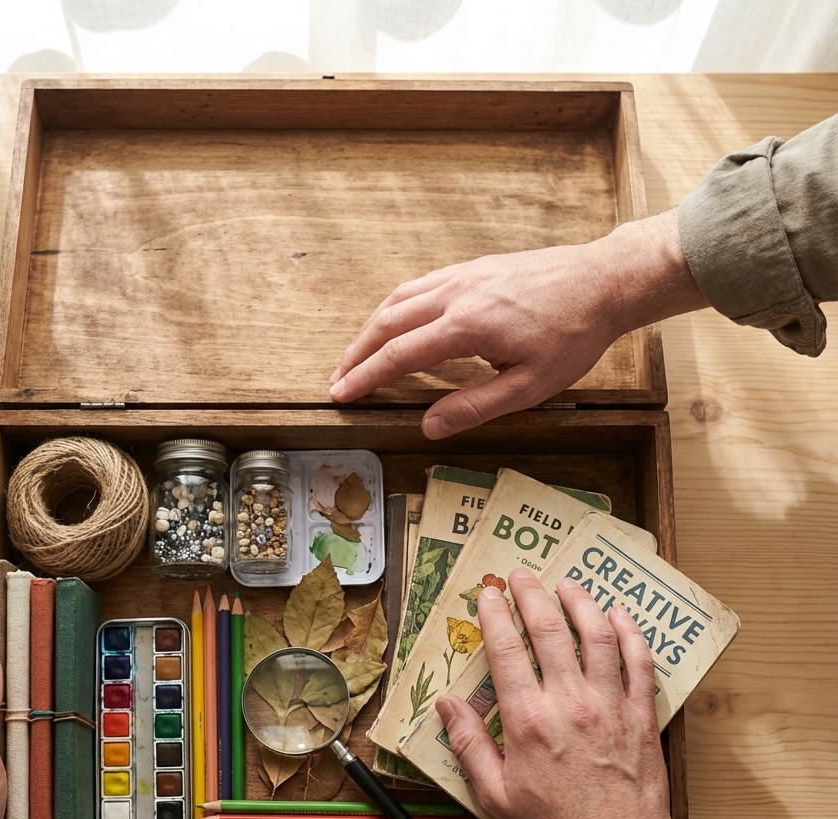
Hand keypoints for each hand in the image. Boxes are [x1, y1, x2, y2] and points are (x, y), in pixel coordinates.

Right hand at [330, 210, 707, 437]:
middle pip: (387, 323)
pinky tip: (394, 323)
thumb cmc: (574, 336)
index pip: (399, 354)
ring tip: (357, 356)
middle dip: (357, 354)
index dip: (365, 377)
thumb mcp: (530, 386)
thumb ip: (475, 406)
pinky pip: (419, 286)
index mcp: (467, 326)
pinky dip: (394, 308)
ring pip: (398, 300)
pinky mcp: (472, 268)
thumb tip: (428, 427)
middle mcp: (456, 294)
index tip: (340, 394)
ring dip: (371, 329)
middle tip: (338, 380)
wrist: (603, 281)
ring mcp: (462, 276)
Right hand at [436, 568, 703, 818]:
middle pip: (550, 630)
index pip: (507, 650)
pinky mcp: (642, 716)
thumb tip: (448, 705)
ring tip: (567, 585)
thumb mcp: (495, 798)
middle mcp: (570, 703)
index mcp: (529, 721)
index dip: (495, 615)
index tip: (487, 594)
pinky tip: (618, 616)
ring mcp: (611, 706)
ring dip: (580, 602)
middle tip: (520, 575)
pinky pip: (639, 662)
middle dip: (532, 594)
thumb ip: (469, 746)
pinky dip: (630, 632)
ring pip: (597, 636)